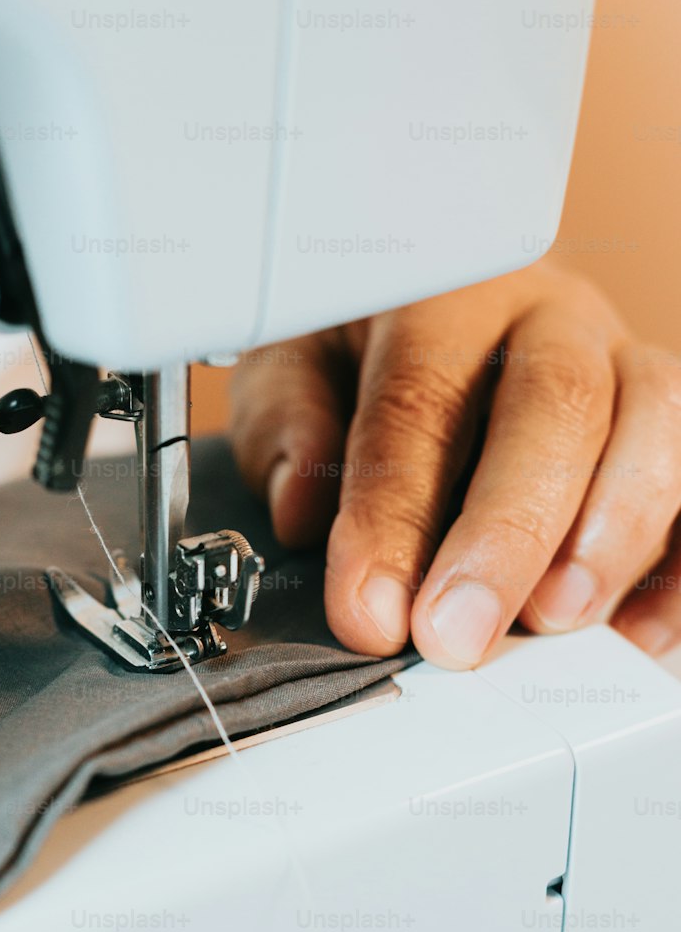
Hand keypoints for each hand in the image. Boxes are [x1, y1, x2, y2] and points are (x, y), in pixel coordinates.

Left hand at [230, 260, 680, 666]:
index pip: (422, 398)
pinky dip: (679, 570)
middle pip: (556, 407)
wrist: (443, 314)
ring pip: (657, 425)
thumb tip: (300, 512)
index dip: (395, 512)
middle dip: (507, 534)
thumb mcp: (296, 368)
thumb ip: (290, 429)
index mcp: (446, 295)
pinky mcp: (669, 430)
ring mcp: (627, 366)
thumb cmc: (365, 354)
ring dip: (612, 535)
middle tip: (456, 635)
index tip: (368, 611)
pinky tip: (640, 636)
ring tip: (555, 619)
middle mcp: (552, 317)